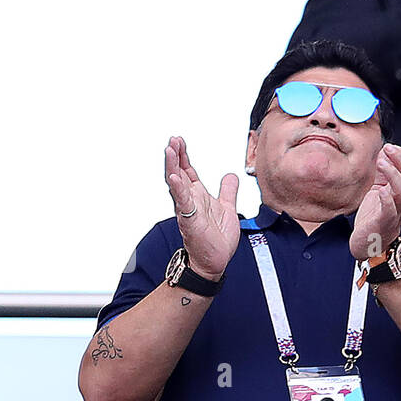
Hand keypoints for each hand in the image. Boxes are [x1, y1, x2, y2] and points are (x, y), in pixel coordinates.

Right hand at [165, 136, 238, 278]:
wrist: (216, 260)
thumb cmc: (218, 239)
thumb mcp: (227, 208)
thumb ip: (228, 191)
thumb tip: (230, 176)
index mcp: (198, 196)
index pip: (188, 171)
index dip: (184, 156)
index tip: (180, 141)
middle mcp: (190, 200)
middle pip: (180, 172)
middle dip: (176, 156)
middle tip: (173, 140)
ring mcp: (188, 209)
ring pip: (177, 183)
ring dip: (172, 166)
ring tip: (169, 150)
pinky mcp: (189, 219)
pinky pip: (182, 201)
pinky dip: (178, 188)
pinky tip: (174, 176)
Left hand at [350, 144, 400, 259]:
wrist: (369, 245)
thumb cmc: (374, 217)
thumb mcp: (379, 188)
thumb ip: (383, 172)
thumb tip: (384, 152)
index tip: (389, 147)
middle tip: (388, 149)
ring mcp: (394, 212)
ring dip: (394, 175)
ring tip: (382, 163)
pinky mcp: (383, 224)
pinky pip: (390, 211)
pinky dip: (387, 200)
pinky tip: (381, 190)